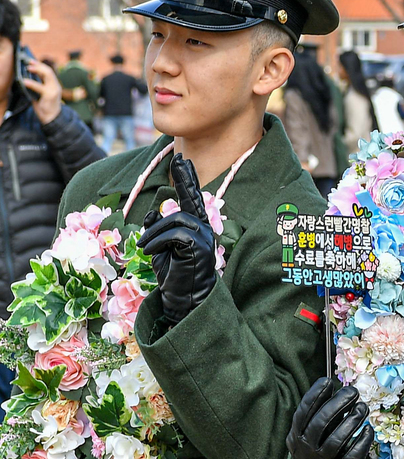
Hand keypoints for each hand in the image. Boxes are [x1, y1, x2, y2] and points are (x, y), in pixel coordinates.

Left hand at [23, 58, 60, 124]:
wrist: (52, 118)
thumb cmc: (45, 105)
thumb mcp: (42, 93)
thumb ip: (38, 85)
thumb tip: (27, 77)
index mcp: (54, 84)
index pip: (48, 71)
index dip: (40, 65)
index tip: (31, 61)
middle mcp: (56, 86)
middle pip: (49, 71)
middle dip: (39, 65)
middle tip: (28, 62)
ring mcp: (54, 90)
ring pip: (48, 75)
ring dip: (38, 70)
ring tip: (28, 68)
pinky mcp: (50, 96)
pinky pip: (40, 87)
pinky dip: (32, 83)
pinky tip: (25, 81)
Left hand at [137, 154, 217, 324]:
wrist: (183, 300)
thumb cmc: (173, 276)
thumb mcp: (159, 249)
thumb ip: (156, 230)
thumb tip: (152, 211)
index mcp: (195, 229)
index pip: (191, 199)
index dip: (187, 179)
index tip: (182, 160)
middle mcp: (203, 230)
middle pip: (192, 199)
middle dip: (185, 179)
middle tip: (180, 159)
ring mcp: (204, 238)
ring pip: (176, 219)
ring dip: (155, 232)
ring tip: (145, 246)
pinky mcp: (200, 248)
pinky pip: (175, 234)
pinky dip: (157, 241)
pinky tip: (149, 251)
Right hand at [286, 378, 373, 458]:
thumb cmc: (317, 451)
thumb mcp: (309, 435)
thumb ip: (320, 415)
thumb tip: (336, 389)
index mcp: (296, 436)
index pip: (302, 414)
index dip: (314, 396)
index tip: (327, 381)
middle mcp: (306, 450)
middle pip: (320, 424)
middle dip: (337, 404)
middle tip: (353, 392)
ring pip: (337, 440)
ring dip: (353, 420)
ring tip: (363, 408)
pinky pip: (353, 456)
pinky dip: (363, 441)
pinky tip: (368, 430)